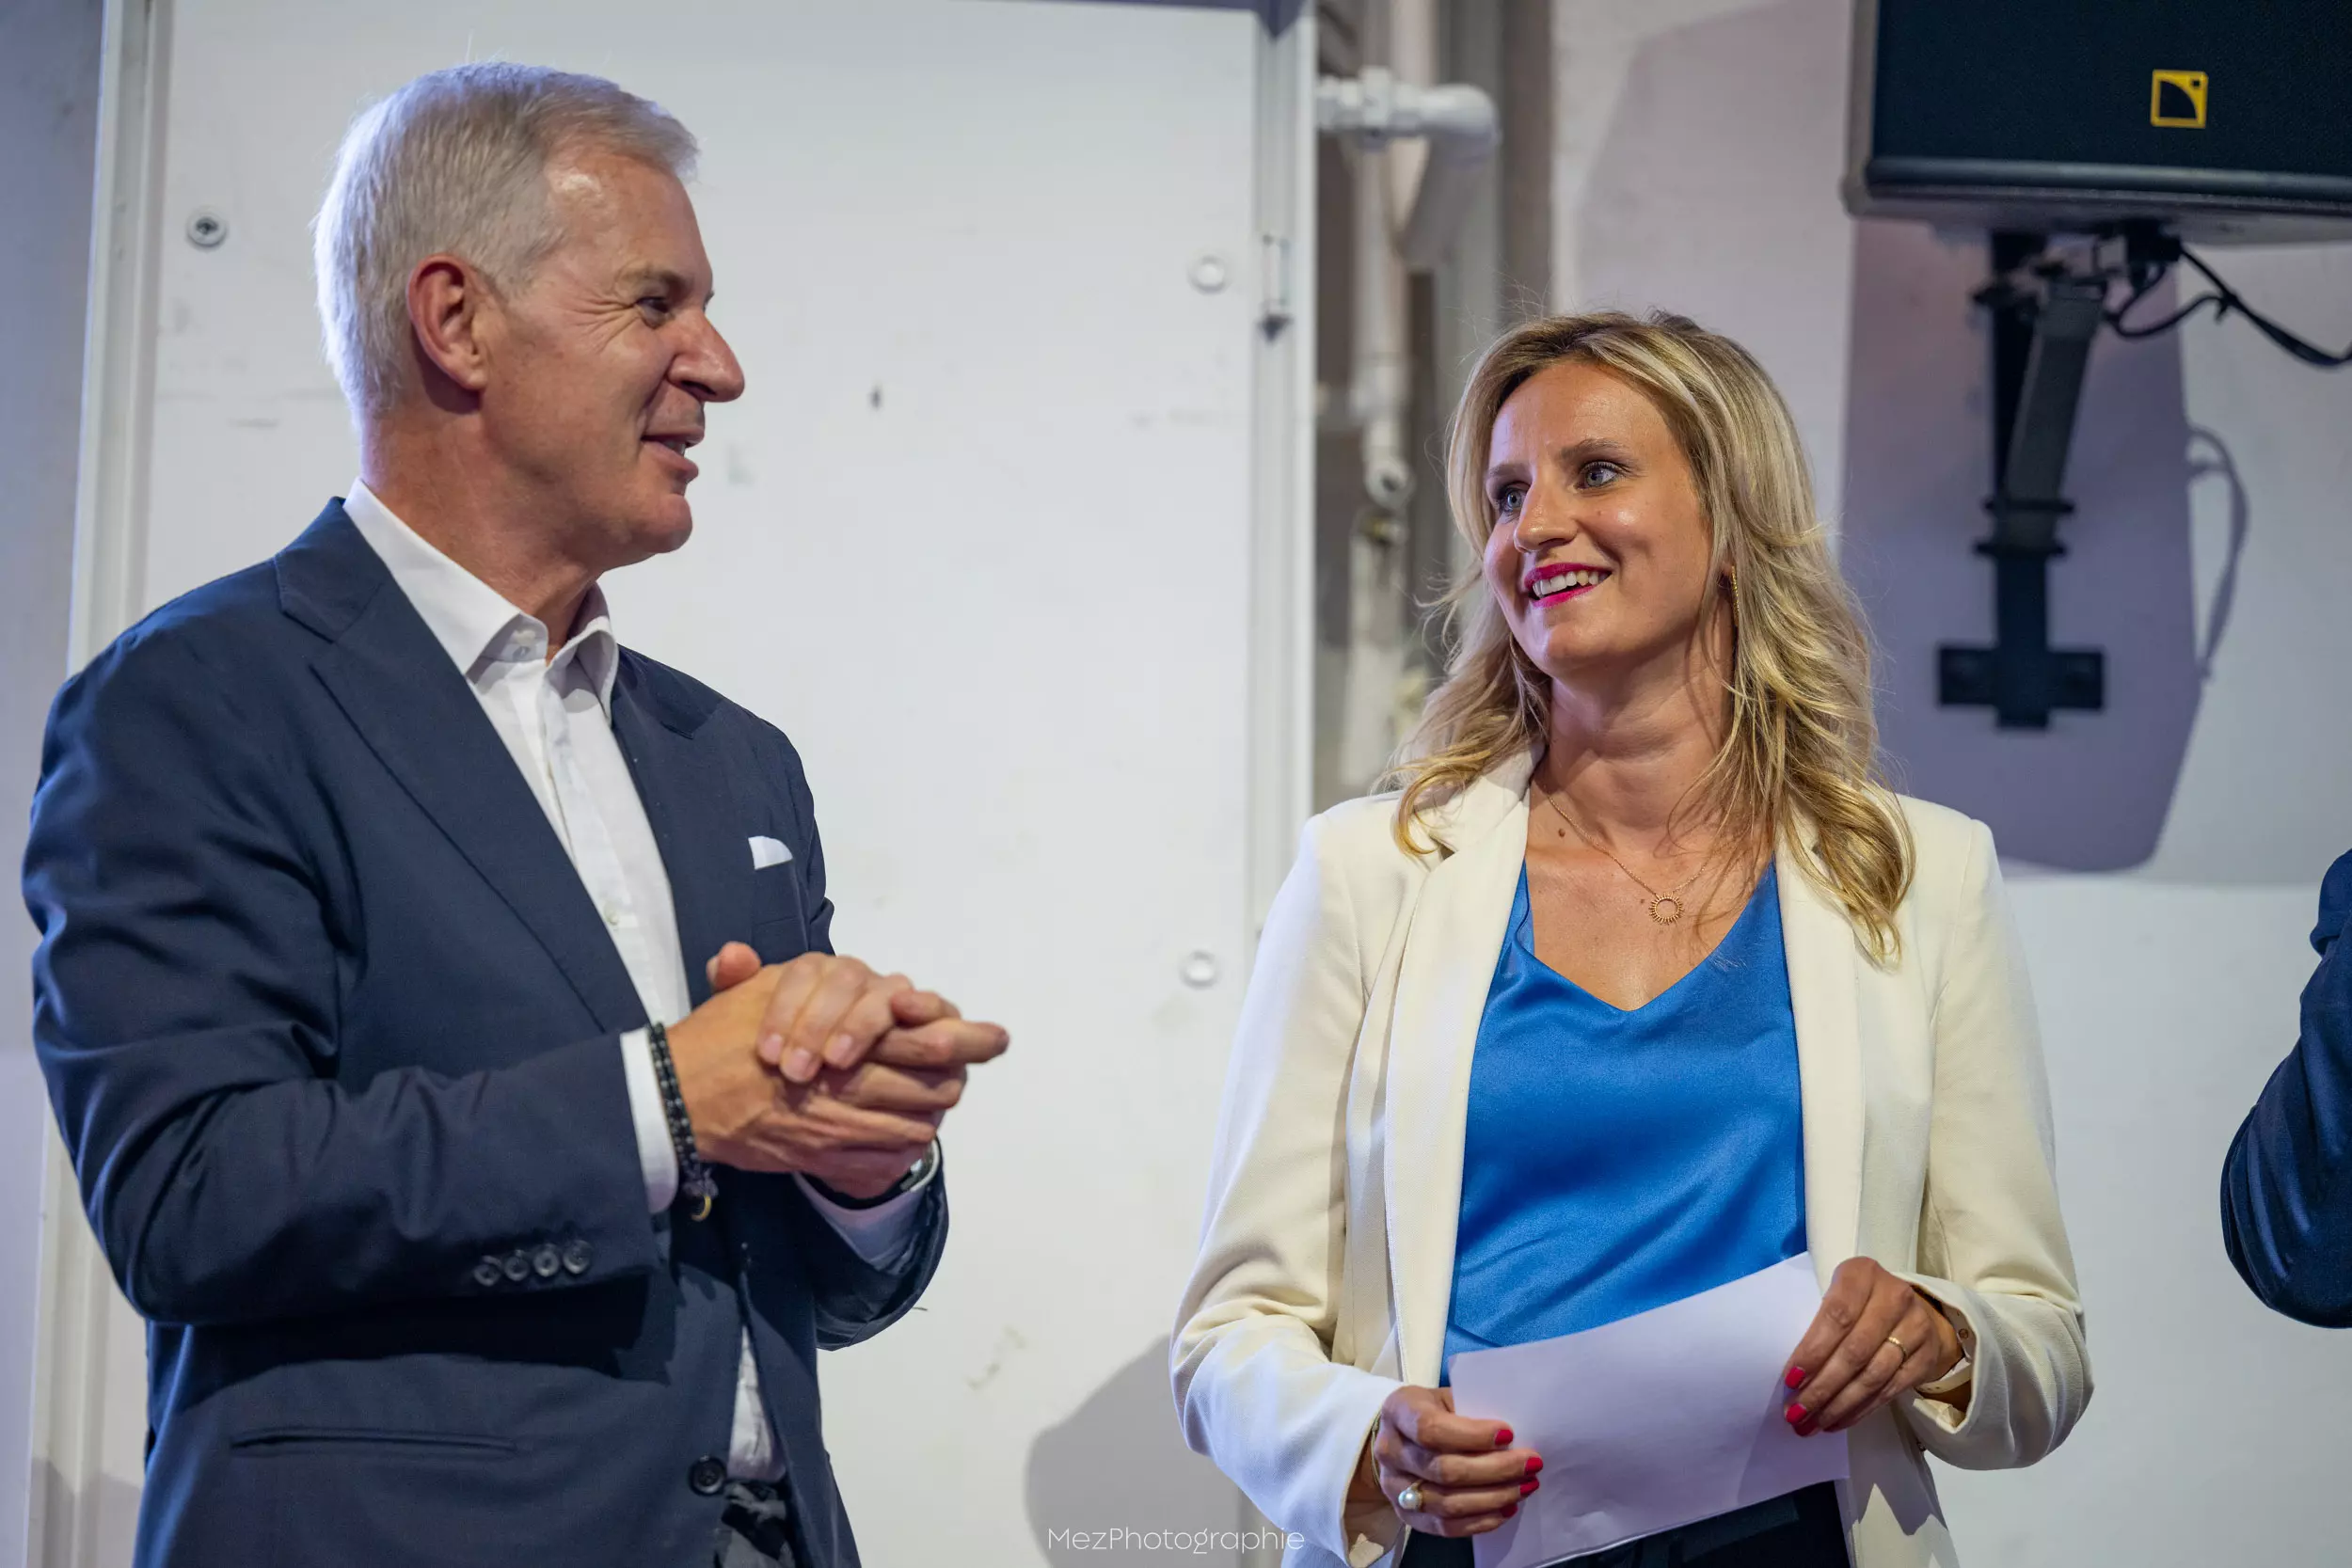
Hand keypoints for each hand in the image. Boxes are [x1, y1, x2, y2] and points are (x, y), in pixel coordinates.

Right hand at [694, 943, 1009, 1194]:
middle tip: (971, 1069)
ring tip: (937, 1099)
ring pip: (914, 1119)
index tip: (992, 1037)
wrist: (678, 1095)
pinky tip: (907, 1132)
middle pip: (931, 1078)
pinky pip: (884, 1155)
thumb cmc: (722, 1035)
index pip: (921, 1032)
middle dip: (958, 1074)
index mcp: (841, 1026)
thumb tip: (872, 979)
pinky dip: (903, 1145)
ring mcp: (839, 1119)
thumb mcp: (765, 990)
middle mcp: (848, 1074)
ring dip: (931, 1110)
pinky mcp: (824, 1152)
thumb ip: (811, 981)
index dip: (963, 1037)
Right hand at [1349, 1385, 1541, 1539]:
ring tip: (1525, 1487)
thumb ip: (1472, 1412)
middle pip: (1443, 1470)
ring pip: (1447, 1504)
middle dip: (1495, 1469)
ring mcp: (1394, 1488)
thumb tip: (1515, 1438)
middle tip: (1531, 1463)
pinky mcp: (1406, 1516)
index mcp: (1398, 1411)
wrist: (1400, 1438)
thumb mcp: (1447, 1398)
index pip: (1431, 1429)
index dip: (1472, 1436)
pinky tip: (1507, 1508)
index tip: (1509, 1433)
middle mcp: (1389, 1451)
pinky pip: (1446, 1527)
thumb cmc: (1435, 1412)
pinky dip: (1482, 1521)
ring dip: (1493, 1497)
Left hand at [1780, 1257, 1963, 1435]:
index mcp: (1863, 1274)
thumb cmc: (1860, 1302)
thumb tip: (1792, 1375)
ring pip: (1872, 1376)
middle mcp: (1894, 1297)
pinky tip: (1838, 1421)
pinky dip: (1860, 1410)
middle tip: (1796, 1412)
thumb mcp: (1839, 1294)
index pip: (1837, 1316)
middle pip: (1854, 1352)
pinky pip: (1889, 1391)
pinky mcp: (1926, 1358)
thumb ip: (1818, 1322)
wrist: (1916, 1310)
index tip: (1790, 1379)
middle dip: (1821, 1388)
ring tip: (1812, 1424)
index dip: (1813, 1350)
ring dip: (1839, 1405)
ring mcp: (1916, 1328)